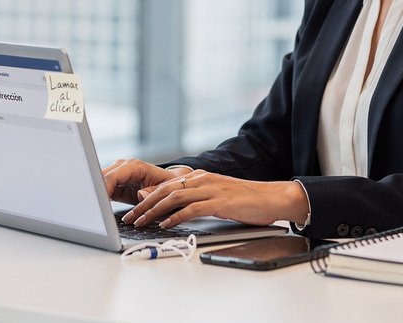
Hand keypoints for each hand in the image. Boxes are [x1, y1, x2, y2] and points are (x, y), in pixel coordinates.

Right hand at [101, 158, 181, 204]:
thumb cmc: (169, 185)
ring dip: (96, 195)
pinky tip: (98, 209)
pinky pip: (102, 189)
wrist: (170, 183)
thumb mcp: (165, 190)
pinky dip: (99, 198)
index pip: (113, 176)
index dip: (103, 189)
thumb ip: (153, 192)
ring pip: (99, 182)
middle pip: (101, 177)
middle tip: (92, 210)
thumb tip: (140, 195)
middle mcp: (123, 167)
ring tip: (93, 210)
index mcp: (135, 166)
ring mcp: (118, 174)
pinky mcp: (115, 183)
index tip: (98, 203)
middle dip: (95, 192)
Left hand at [120, 169, 308, 228]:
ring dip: (154, 210)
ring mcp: (210, 189)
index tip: (133, 209)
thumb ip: (194, 200)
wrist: (273, 198)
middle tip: (129, 217)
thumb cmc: (246, 201)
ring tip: (141, 222)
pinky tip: (165, 225)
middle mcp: (202, 179)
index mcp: (199, 176)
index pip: (165, 184)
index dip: (146, 196)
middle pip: (164, 189)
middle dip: (143, 204)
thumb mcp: (215, 197)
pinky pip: (191, 208)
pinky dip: (175, 217)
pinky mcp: (219, 201)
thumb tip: (170, 211)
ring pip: (174, 197)